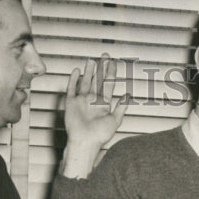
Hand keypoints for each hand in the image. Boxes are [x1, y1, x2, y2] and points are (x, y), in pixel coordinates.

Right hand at [61, 55, 128, 177]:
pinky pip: (72, 88)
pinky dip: (73, 79)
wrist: (84, 142)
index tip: (113, 62)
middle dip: (101, 68)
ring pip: (86, 81)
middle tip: (104, 56)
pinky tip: (76, 71)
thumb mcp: (114, 121)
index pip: (108, 83)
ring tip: (91, 60)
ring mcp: (82, 100)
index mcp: (104, 103)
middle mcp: (93, 100)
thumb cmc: (99, 135)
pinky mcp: (71, 103)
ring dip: (88, 71)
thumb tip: (128, 95)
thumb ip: (121, 108)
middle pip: (98, 80)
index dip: (111, 72)